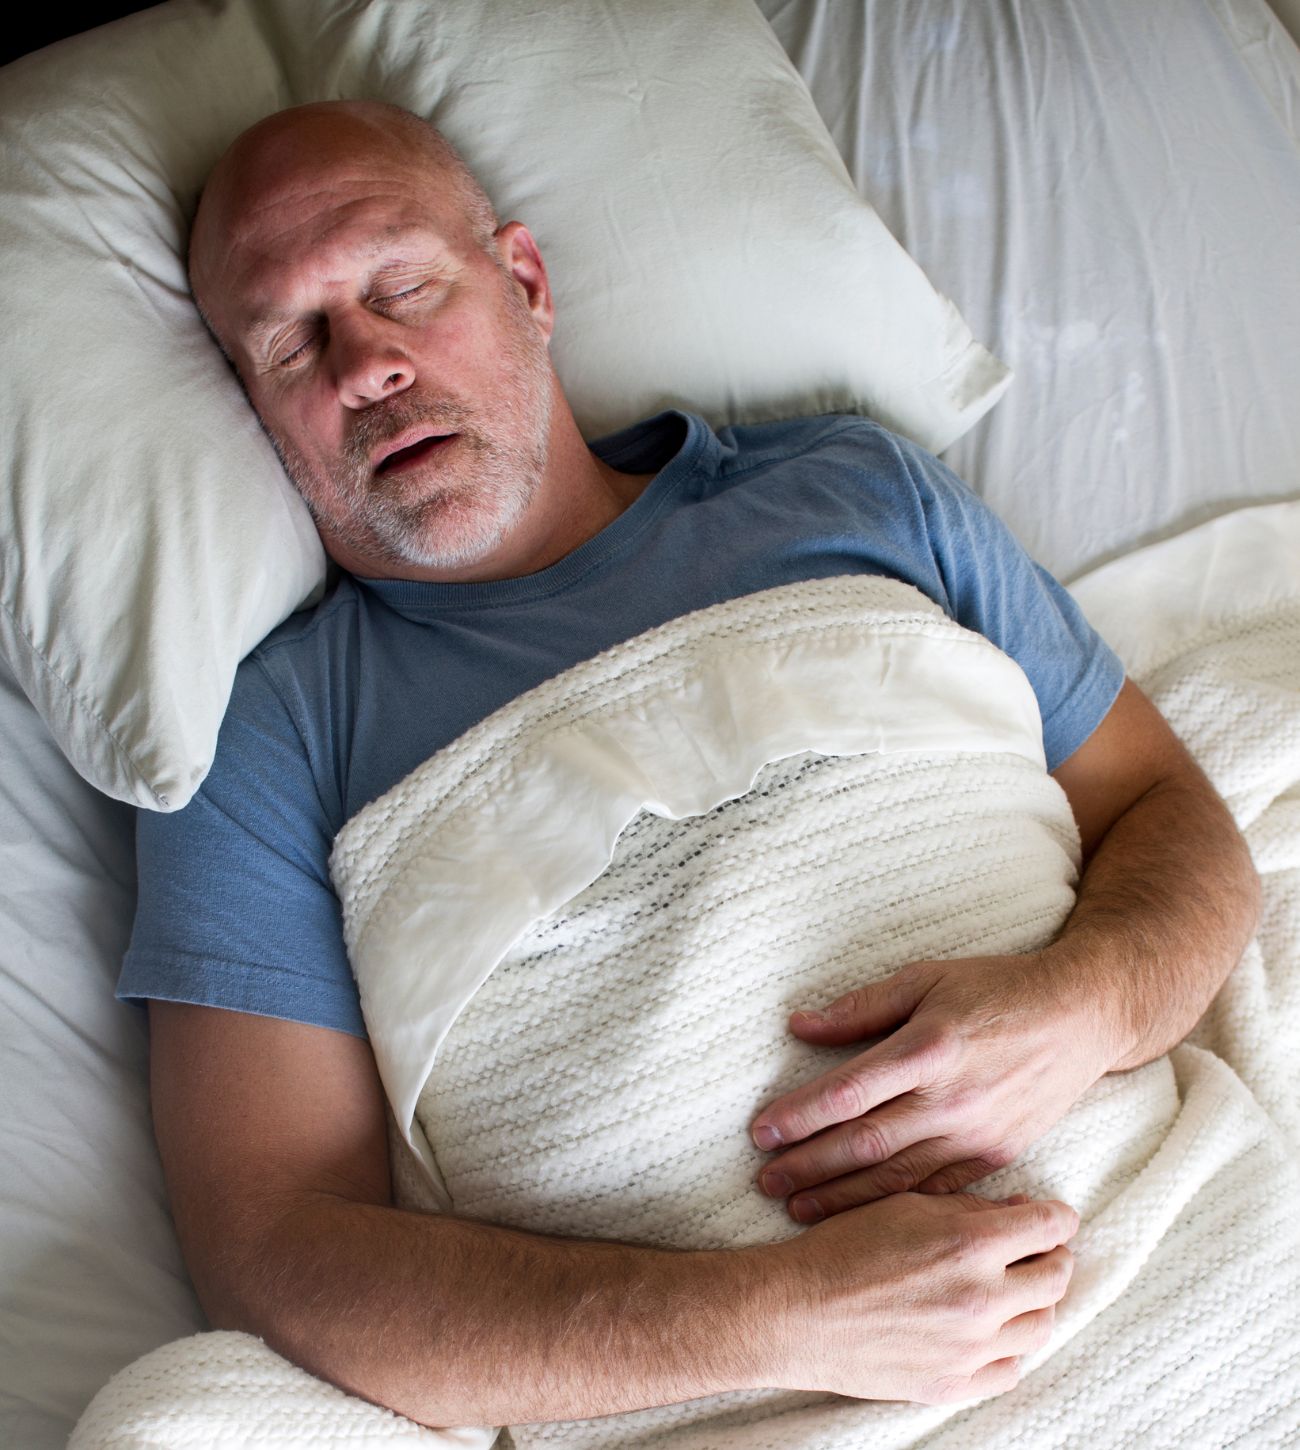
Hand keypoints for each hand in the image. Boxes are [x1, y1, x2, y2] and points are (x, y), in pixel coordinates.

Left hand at [751, 953, 1110, 1219]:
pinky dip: (895, 1207)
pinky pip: (936, 1191)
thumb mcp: (926, 979)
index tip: (760, 1132)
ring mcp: (976, 1134)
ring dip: (842, 1196)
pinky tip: (861, 1218)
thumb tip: (800, 1025)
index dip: (800, 1115)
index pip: (850, 1091)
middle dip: (809, 1166)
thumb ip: (861, 1007)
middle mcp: (951, 1098)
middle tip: (764, 1181)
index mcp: (929, 1048)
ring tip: (795, 1208)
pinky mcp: (995, 1156)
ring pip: (897, 1177)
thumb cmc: (996, 989)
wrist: (1081, 1018)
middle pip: (865, 1142)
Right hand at [768, 1190, 1077, 1403]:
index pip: (1050, 1227)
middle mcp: (981, 1298)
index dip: (1057, 1217)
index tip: (1054, 1218)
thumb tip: (1017, 1213)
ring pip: (1040, 1326)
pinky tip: (992, 1331)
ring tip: (1016, 1290)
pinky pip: (1010, 1369)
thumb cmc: (846, 1247)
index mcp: (970, 1243)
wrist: (799, 1310)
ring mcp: (971, 1349)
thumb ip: (969, 1208)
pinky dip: (1009, 1348)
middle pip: (1055, 1278)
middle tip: (1041, 1251)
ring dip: (1036, 1303)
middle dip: (1055, 1257)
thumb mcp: (906, 1205)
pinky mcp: (954, 1385)